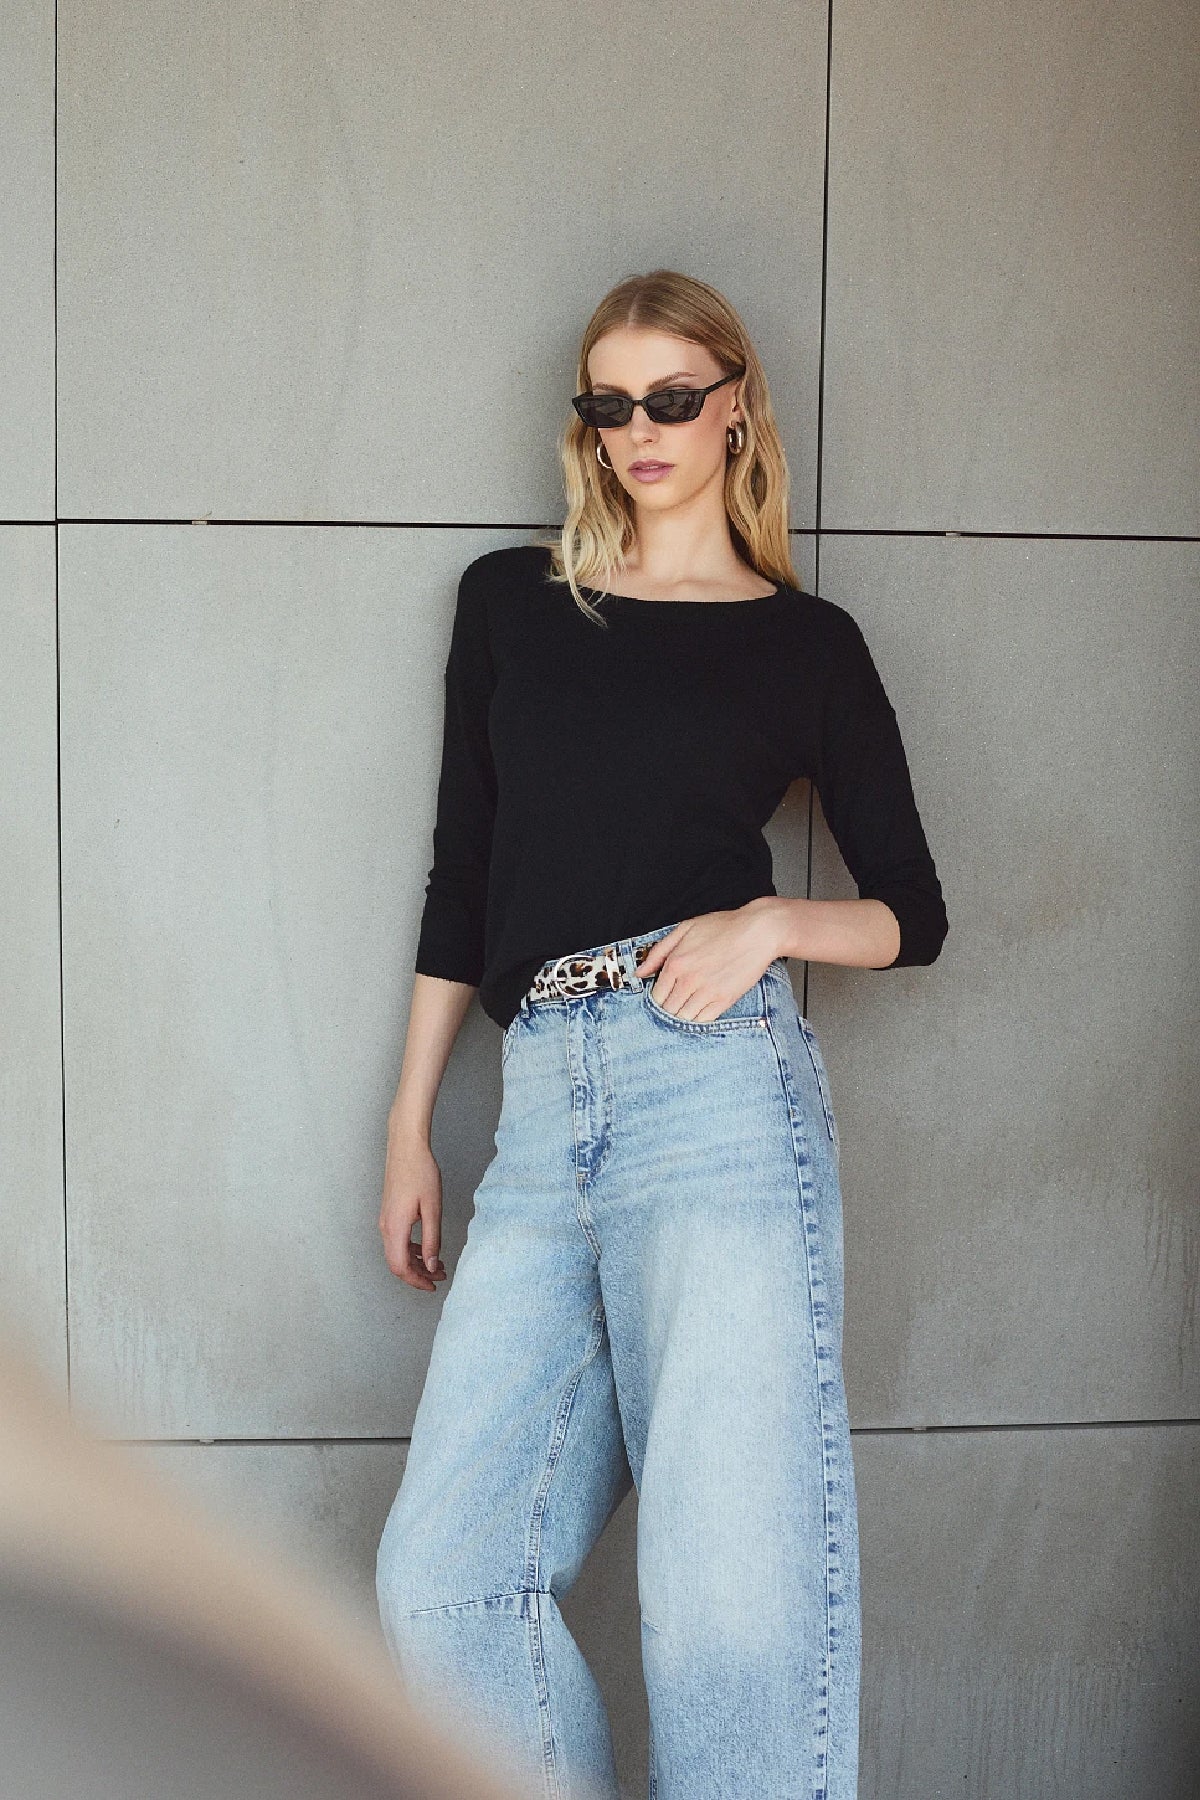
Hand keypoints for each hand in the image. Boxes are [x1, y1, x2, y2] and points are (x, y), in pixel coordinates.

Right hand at [378, 1130, 447, 1291]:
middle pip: (397, 1264)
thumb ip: (432, 1240)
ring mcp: (385, 1220)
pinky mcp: (389, 1213)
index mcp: (395, 1228)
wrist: (406, 1147)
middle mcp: (385, 1227)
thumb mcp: (432, 1209)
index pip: (400, 1267)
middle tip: (440, 1277)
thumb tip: (432, 1266)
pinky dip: (411, 1250)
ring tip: (438, 1264)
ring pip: (397, 1253)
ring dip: (416, 1263)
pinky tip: (427, 1248)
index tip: (434, 1285)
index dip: (417, 1281)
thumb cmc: (421, 1172)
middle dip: (418, 1275)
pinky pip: (397, 1240)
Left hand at [634, 900, 782, 1021]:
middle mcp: (688, 980)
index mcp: (676, 963)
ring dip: (682, 1017)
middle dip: (667, 1011)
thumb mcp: (684, 929)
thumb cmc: (723, 927)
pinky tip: (699, 1013)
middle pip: (668, 1010)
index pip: (656, 995)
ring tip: (685, 1010)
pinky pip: (704, 1020)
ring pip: (684, 1018)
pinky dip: (698, 1020)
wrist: (759, 931)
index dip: (656, 1000)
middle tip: (672, 1006)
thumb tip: (640, 973)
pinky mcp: (725, 1000)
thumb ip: (658, 951)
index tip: (661, 998)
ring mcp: (707, 992)